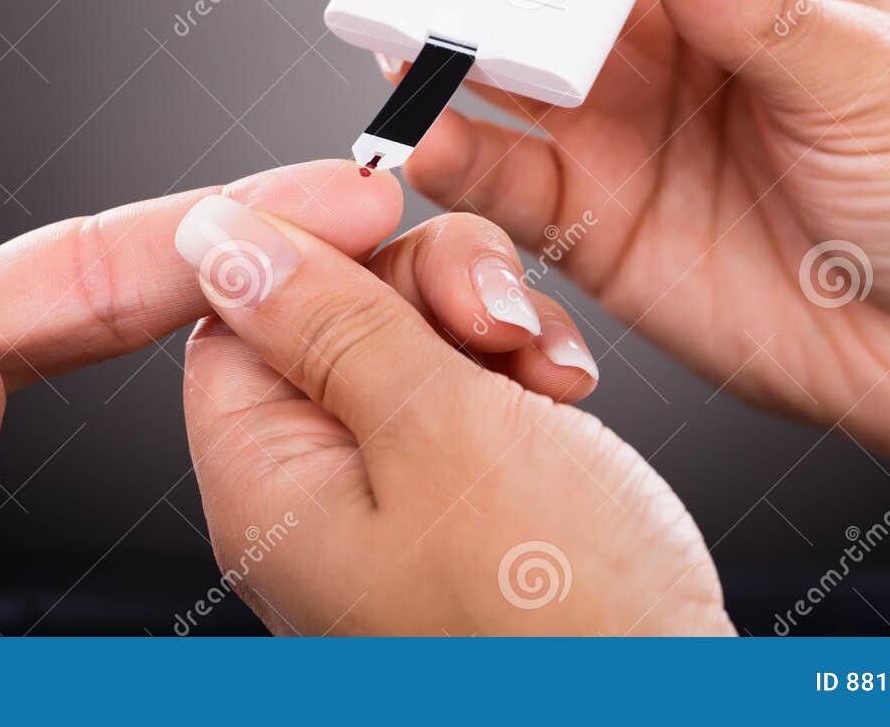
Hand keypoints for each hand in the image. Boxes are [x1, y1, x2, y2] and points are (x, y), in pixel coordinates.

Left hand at [177, 197, 728, 634]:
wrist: (675, 713)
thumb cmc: (562, 622)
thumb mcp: (438, 430)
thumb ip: (328, 319)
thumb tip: (214, 234)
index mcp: (269, 486)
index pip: (238, 313)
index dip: (314, 246)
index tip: (390, 211)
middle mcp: (316, 500)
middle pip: (333, 316)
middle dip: (429, 288)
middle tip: (496, 319)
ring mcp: (395, 504)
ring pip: (415, 342)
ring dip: (493, 329)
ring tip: (550, 374)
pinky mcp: (468, 504)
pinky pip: (470, 397)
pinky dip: (522, 377)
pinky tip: (566, 395)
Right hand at [313, 0, 889, 555]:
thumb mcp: (876, 74)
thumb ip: (760, 7)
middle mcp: (658, 26)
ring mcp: (614, 118)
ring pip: (489, 50)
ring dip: (423, 21)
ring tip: (376, 2)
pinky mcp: (591, 214)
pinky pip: (498, 171)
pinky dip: (450, 146)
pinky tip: (425, 122)